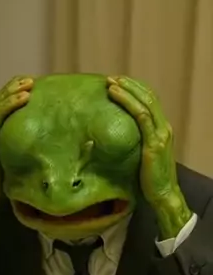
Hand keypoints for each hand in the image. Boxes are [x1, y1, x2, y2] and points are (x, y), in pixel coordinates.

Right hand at [0, 75, 33, 237]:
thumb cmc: (8, 185)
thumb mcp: (20, 161)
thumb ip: (28, 149)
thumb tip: (55, 143)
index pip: (2, 107)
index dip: (14, 93)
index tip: (31, 84)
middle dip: (13, 87)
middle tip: (31, 80)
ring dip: (12, 91)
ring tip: (28, 84)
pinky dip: (10, 105)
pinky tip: (24, 99)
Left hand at [107, 75, 191, 238]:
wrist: (163, 195)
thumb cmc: (149, 182)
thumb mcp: (141, 159)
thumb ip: (134, 147)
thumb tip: (113, 142)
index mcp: (162, 130)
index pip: (150, 103)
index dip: (135, 91)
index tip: (118, 85)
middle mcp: (164, 128)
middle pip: (148, 97)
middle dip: (129, 86)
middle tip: (111, 79)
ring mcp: (161, 134)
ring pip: (144, 102)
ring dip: (126, 90)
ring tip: (110, 83)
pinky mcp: (154, 142)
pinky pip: (141, 116)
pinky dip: (127, 102)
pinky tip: (115, 95)